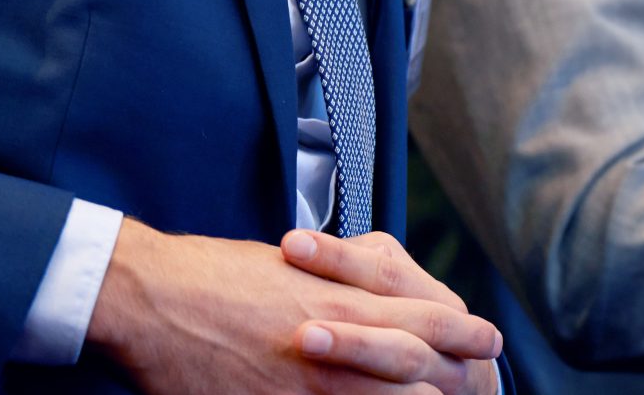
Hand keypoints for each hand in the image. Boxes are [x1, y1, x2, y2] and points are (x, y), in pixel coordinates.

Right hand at [86, 219, 501, 394]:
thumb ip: (349, 276)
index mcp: (347, 295)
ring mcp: (309, 380)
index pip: (431, 316)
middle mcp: (338, 336)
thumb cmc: (221, 272)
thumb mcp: (302, 261)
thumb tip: (383, 273)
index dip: (466, 334)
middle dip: (460, 379)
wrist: (154, 296)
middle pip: (422, 364)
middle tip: (483, 384)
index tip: (489, 342)